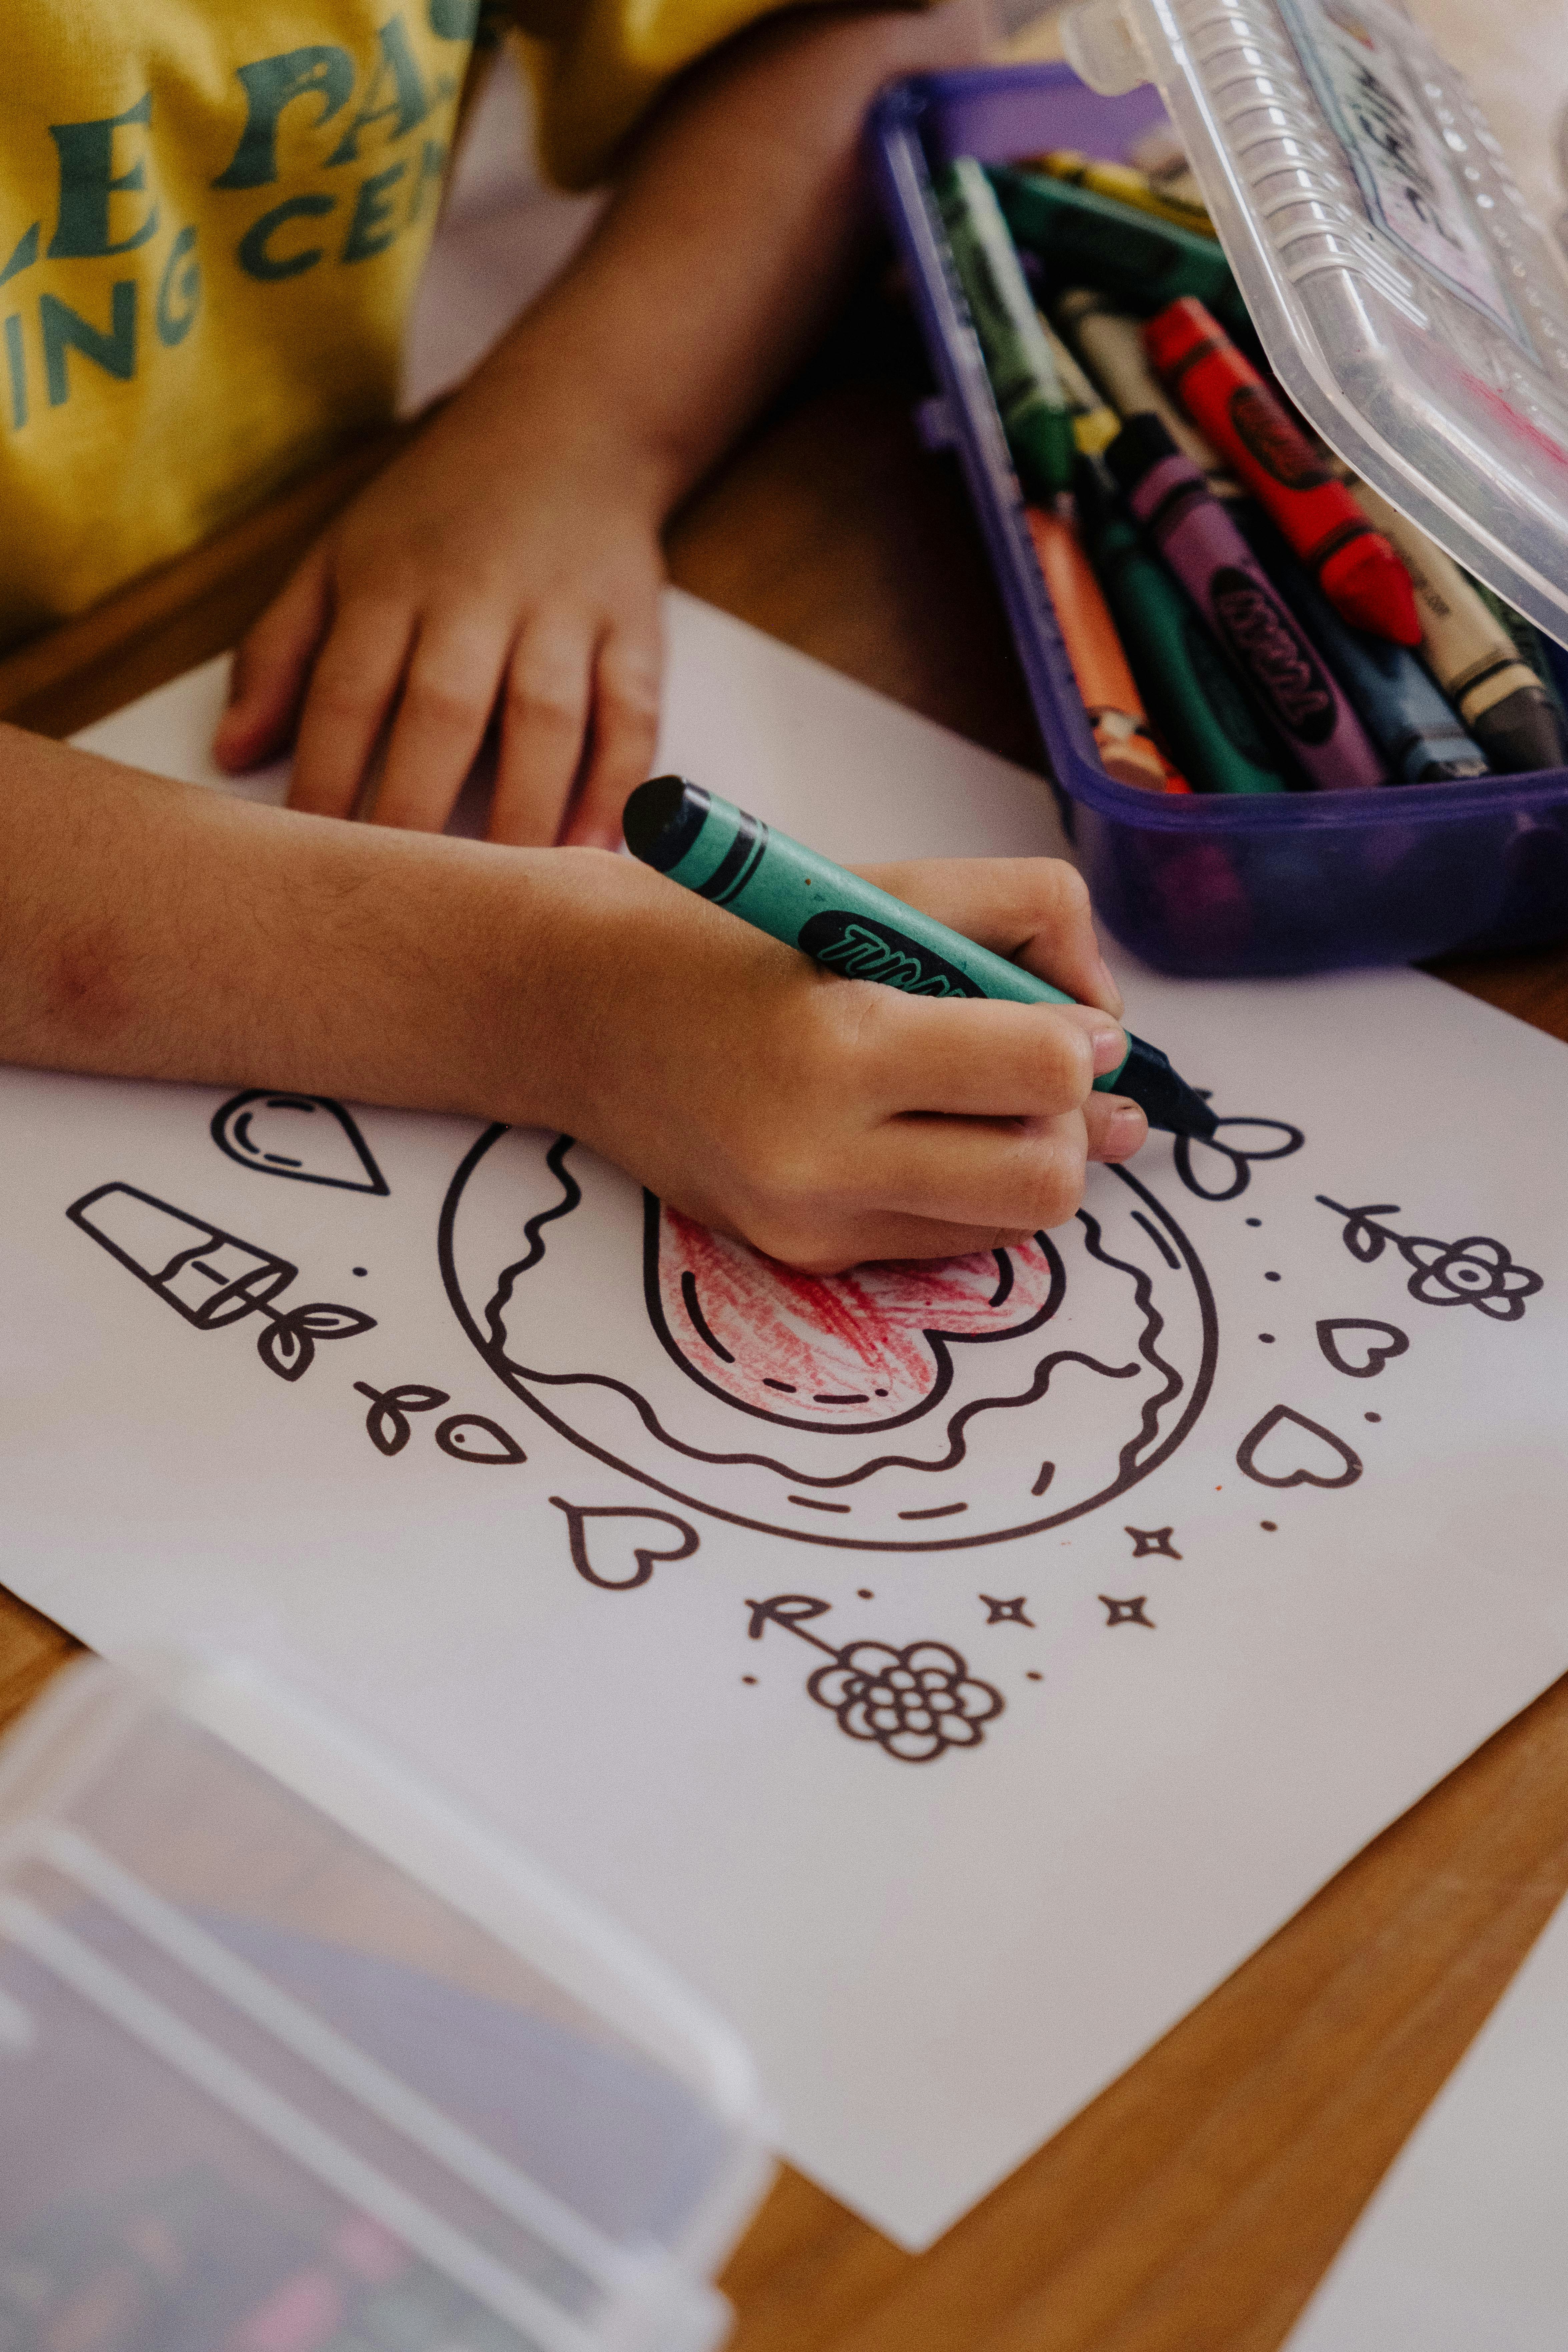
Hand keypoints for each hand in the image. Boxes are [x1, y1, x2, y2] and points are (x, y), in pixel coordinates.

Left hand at [212, 369, 664, 849]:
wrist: (569, 422)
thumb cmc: (438, 512)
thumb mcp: (338, 558)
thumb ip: (281, 653)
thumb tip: (231, 753)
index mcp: (390, 582)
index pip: (347, 693)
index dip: (324, 779)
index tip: (309, 860)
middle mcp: (476, 595)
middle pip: (442, 710)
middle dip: (415, 807)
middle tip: (402, 899)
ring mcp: (561, 611)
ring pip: (544, 718)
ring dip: (524, 808)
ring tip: (504, 893)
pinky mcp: (633, 626)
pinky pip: (630, 714)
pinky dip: (617, 782)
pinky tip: (594, 848)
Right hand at [528, 852, 1144, 1270]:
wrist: (576, 1010)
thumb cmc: (725, 934)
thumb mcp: (874, 885)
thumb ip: (1018, 921)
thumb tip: (1107, 1021)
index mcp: (838, 1047)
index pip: (1045, 1073)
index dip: (1082, 1039)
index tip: (1070, 1019)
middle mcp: (820, 1157)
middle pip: (1045, 1180)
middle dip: (1069, 1123)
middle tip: (1038, 1073)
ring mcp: (809, 1223)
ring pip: (1008, 1226)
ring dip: (1025, 1160)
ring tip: (981, 1097)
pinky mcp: (802, 1259)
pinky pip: (945, 1243)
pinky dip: (964, 1190)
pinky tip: (921, 1131)